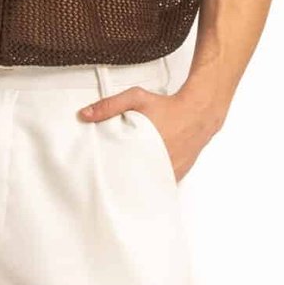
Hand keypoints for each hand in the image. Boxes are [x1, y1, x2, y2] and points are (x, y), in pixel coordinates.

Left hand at [76, 85, 216, 181]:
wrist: (198, 112)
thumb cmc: (169, 106)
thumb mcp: (136, 99)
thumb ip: (109, 106)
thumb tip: (86, 114)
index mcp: (144, 148)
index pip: (122, 172)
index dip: (111, 176)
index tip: (103, 177)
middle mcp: (158, 163)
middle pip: (134, 181)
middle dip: (123, 181)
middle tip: (113, 180)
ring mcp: (169, 171)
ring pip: (149, 186)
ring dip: (139, 183)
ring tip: (128, 182)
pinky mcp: (178, 174)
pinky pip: (162, 184)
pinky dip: (153, 182)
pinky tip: (146, 176)